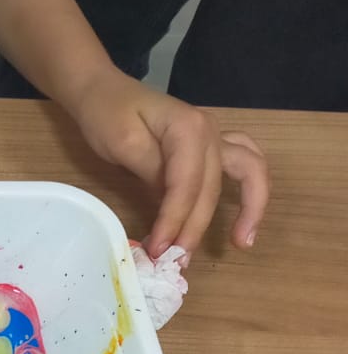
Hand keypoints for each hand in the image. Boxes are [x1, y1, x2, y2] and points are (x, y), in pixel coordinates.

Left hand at [61, 68, 268, 256]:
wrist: (102, 92)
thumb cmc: (107, 115)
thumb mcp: (123, 144)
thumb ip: (152, 172)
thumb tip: (171, 206)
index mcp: (189, 128)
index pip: (187, 184)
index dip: (175, 220)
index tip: (158, 250)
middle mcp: (211, 131)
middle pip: (212, 188)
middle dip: (196, 227)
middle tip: (177, 261)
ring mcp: (215, 137)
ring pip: (248, 173)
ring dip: (250, 207)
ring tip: (242, 242)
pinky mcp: (210, 146)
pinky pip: (245, 164)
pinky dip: (251, 189)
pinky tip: (246, 214)